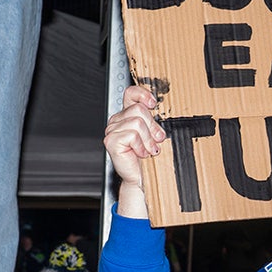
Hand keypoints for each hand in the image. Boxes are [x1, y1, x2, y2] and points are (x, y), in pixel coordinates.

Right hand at [103, 85, 163, 217]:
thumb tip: (160, 109)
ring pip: (137, 122)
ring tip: (148, 150)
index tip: (153, 103)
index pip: (131, 94)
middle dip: (152, 126)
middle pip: (138, 109)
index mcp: (127, 115)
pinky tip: (140, 154)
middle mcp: (117, 121)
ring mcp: (112, 130)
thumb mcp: (155, 134)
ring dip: (148, 139)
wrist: (143, 177)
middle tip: (156, 141)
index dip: (142, 94)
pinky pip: (132, 135)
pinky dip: (140, 146)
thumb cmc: (149, 157)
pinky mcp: (111, 141)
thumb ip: (154, 120)